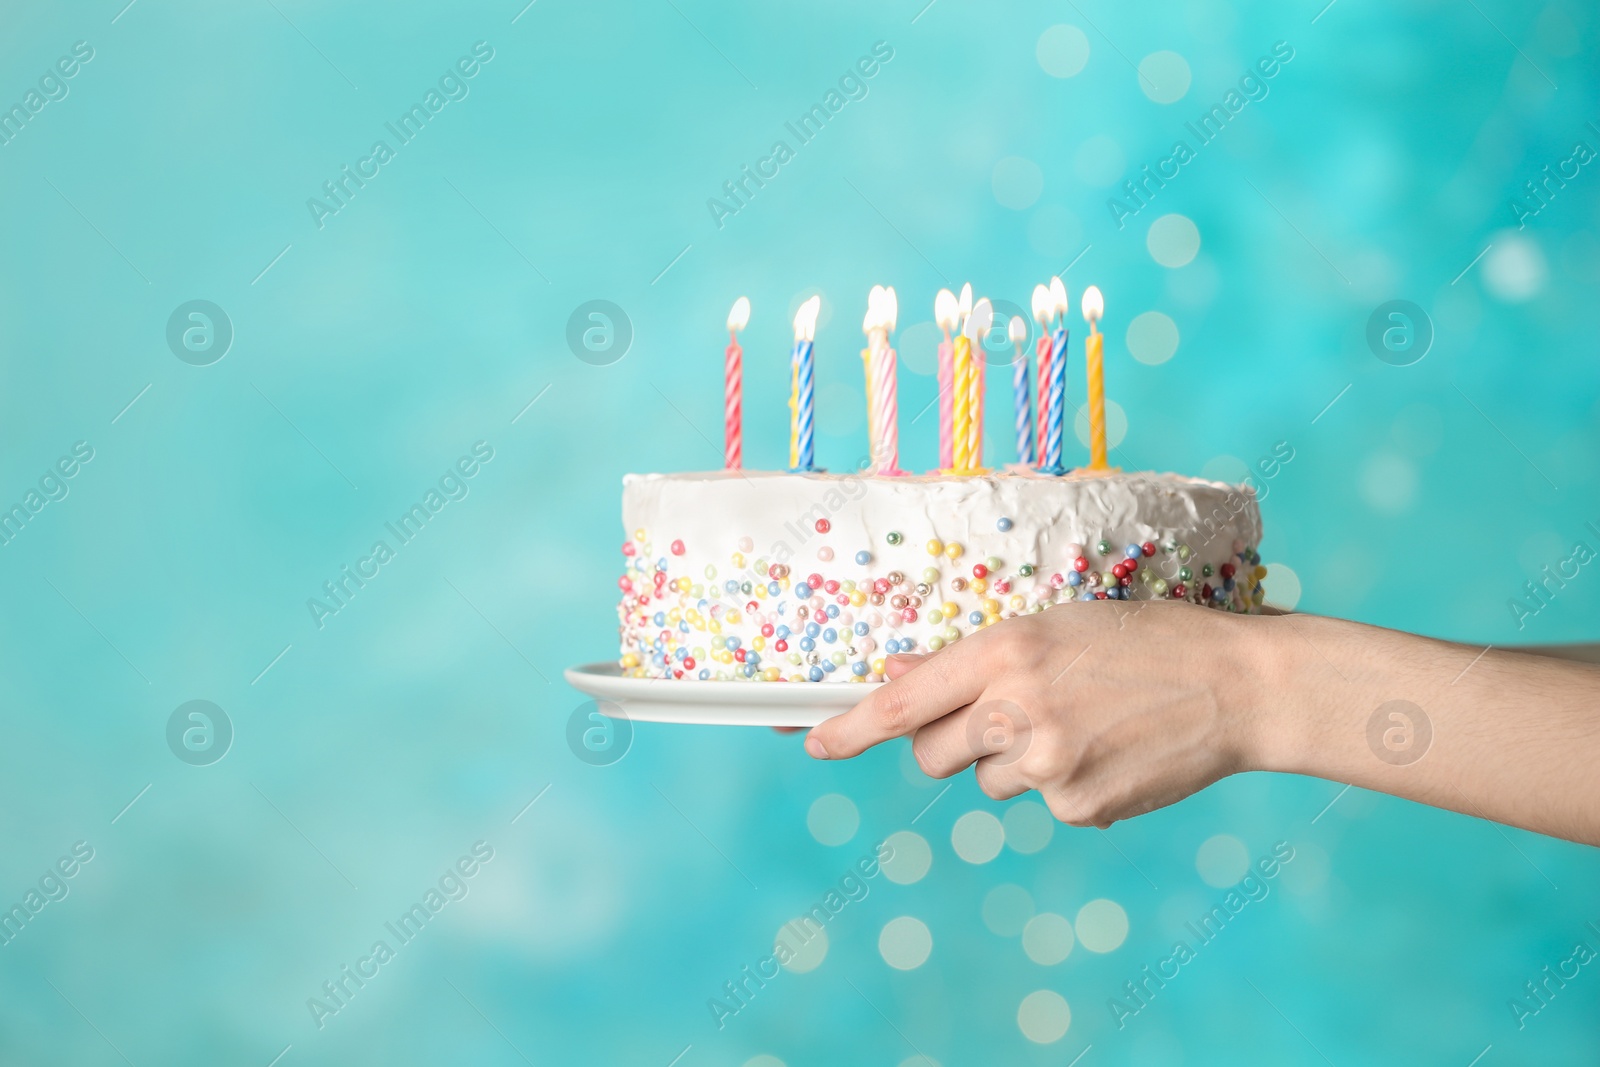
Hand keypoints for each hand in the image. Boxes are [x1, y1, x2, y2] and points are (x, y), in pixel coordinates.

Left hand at [804, 601, 1272, 827]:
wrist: (1236, 686)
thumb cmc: (1144, 643)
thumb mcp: (1055, 628)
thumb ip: (975, 659)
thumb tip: (900, 674)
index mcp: (1006, 650)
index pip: (904, 700)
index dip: (851, 727)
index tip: (815, 744)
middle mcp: (1016, 708)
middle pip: (932, 754)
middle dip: (951, 744)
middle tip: (1008, 718)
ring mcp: (1046, 764)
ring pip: (989, 782)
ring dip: (1015, 762)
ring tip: (1082, 725)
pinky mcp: (1077, 806)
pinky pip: (1042, 805)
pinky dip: (1064, 786)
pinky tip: (1110, 752)